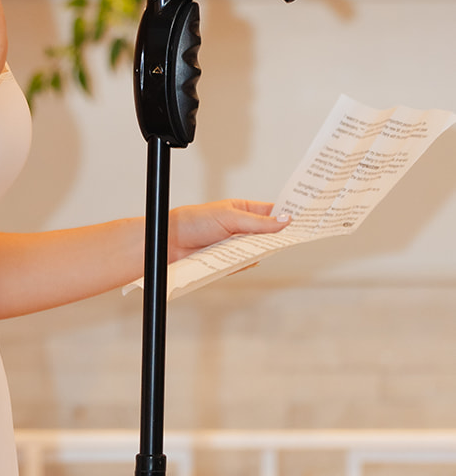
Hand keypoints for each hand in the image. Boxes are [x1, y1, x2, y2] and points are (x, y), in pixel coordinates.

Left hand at [168, 199, 289, 262]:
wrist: (169, 242)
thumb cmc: (194, 221)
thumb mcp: (230, 217)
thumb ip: (258, 222)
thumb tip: (285, 221)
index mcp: (243, 210)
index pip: (271, 212)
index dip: (287, 215)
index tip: (305, 218)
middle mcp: (241, 228)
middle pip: (268, 233)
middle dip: (279, 235)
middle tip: (297, 237)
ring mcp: (235, 246)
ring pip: (259, 251)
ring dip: (263, 250)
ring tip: (269, 248)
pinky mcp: (229, 263)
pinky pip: (246, 265)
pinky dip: (249, 263)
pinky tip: (249, 261)